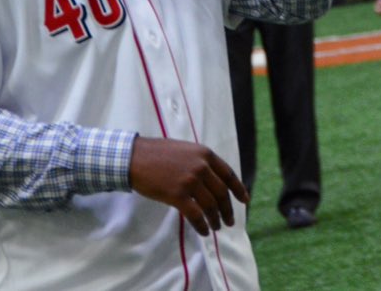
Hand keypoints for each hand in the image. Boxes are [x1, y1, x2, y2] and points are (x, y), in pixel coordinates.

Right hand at [128, 137, 249, 235]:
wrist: (135, 157)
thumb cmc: (157, 153)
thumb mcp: (186, 150)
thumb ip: (201, 161)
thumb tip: (213, 178)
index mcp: (205, 154)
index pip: (229, 174)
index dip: (238, 189)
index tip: (245, 201)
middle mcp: (201, 167)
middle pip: (221, 193)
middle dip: (227, 210)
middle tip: (230, 221)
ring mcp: (190, 181)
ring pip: (210, 206)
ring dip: (215, 220)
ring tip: (217, 227)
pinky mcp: (177, 195)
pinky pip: (195, 215)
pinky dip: (202, 226)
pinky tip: (204, 231)